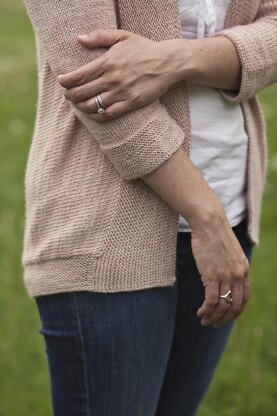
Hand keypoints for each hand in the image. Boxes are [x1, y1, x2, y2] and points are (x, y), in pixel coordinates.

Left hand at [58, 29, 179, 120]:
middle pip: (82, 93)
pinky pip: (108, 115)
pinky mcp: (130, 104)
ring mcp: (121, 93)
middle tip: (68, 95)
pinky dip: (96, 117)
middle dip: (70, 95)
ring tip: (78, 104)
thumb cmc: (144, 49)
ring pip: (93, 106)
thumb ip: (100, 36)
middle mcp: (112, 79)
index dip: (66, 81)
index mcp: (107, 62)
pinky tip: (92, 114)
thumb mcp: (122, 36)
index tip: (61, 81)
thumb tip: (79, 39)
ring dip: (81, 107)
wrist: (168, 63)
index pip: (78, 76)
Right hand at [190, 213, 249, 327]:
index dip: (235, 312)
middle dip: (224, 319)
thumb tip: (226, 279)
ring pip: (222, 306)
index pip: (244, 299)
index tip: (225, 317)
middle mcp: (237, 276)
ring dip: (213, 317)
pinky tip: (200, 312)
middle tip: (213, 324)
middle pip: (234, 306)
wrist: (209, 223)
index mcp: (244, 270)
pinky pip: (211, 300)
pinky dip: (206, 310)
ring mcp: (225, 276)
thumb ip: (232, 267)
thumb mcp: (230, 253)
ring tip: (204, 321)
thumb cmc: (216, 236)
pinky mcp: (211, 275)